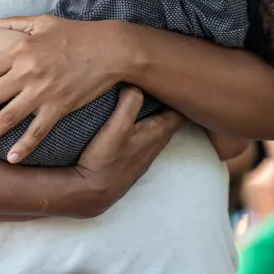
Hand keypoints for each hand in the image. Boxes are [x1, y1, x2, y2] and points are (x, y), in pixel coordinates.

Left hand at [0, 16, 128, 162]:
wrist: (110, 49)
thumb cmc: (76, 34)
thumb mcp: (42, 22)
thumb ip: (13, 23)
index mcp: (20, 50)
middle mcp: (27, 72)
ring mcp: (43, 92)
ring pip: (8, 117)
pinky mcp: (60, 107)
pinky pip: (38, 131)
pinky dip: (24, 146)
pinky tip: (11, 158)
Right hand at [64, 87, 183, 217]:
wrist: (91, 192)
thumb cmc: (105, 160)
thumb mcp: (118, 126)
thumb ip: (129, 103)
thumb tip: (134, 84)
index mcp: (157, 133)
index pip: (180, 111)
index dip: (182, 95)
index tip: (181, 81)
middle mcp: (155, 144)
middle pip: (172, 119)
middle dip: (171, 103)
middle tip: (169, 85)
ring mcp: (143, 155)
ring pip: (158, 129)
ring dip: (158, 115)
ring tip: (153, 98)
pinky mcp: (131, 161)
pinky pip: (145, 138)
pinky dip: (146, 126)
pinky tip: (134, 123)